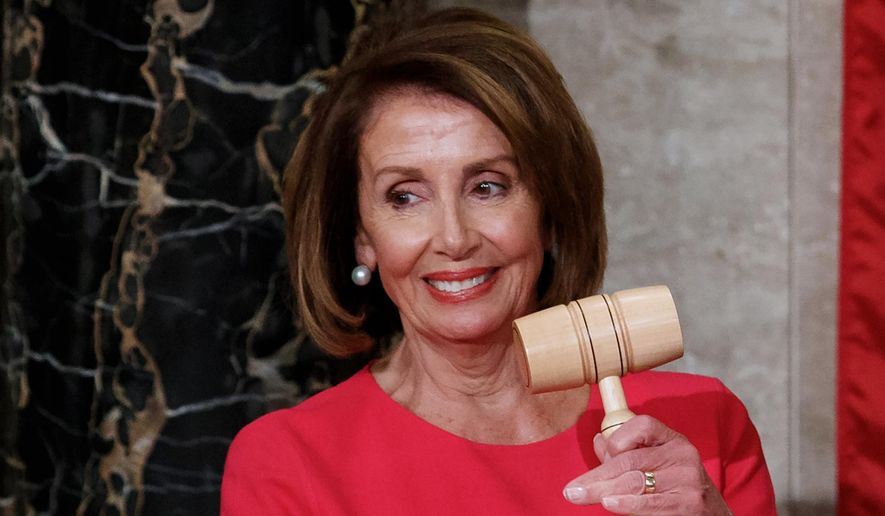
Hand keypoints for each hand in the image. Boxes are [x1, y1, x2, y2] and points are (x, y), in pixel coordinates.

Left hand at [562, 415, 731, 514]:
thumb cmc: (676, 489)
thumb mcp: (656, 465)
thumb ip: (627, 454)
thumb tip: (598, 440)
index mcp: (673, 440)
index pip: (644, 425)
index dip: (619, 437)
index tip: (603, 453)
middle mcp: (683, 455)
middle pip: (631, 460)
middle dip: (596, 477)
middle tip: (571, 490)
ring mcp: (688, 480)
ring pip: (635, 482)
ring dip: (603, 491)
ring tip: (581, 496)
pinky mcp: (689, 503)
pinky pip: (651, 503)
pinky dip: (627, 504)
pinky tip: (609, 504)